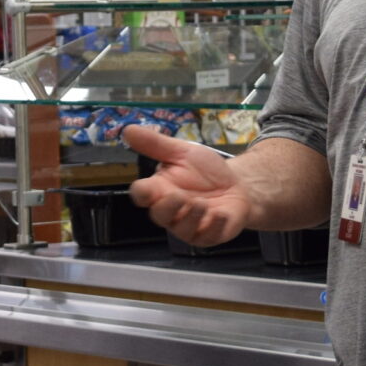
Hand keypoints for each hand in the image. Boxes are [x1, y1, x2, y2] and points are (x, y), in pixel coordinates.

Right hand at [126, 125, 249, 247]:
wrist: (237, 184)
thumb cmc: (205, 170)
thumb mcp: (182, 151)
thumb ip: (155, 144)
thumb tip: (128, 129)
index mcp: (160, 190)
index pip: (141, 195)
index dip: (141, 194)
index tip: (147, 188)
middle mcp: (171, 212)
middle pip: (159, 215)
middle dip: (168, 207)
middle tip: (180, 195)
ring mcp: (190, 226)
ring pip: (182, 229)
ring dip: (192, 217)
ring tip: (203, 204)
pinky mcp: (209, 235)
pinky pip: (207, 237)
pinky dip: (213, 226)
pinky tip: (220, 214)